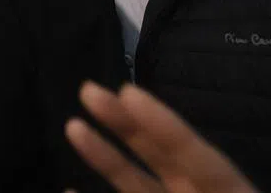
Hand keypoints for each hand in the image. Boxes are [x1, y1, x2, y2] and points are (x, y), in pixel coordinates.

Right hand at [65, 81, 257, 192]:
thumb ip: (203, 171)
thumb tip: (178, 171)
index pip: (196, 153)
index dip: (163, 123)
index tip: (128, 92)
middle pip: (159, 154)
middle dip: (124, 121)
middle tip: (88, 88)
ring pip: (133, 181)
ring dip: (102, 155)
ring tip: (72, 126)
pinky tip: (67, 188)